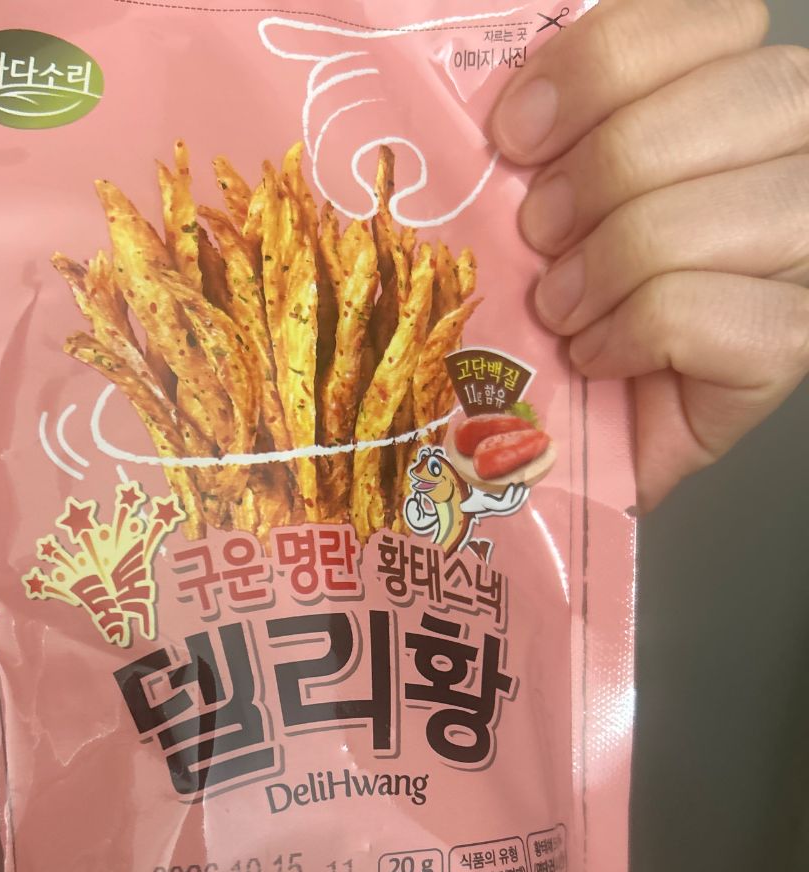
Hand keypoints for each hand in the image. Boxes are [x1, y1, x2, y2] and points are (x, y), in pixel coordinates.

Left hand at [491, 0, 808, 510]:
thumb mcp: (555, 191)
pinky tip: (598, 353)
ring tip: (562, 306)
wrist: (581, 428)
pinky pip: (695, 310)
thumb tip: (495, 98)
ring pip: (713, 212)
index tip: (514, 134)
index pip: (713, 20)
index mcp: (746, 95)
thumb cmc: (570, 301)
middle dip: (602, 168)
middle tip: (539, 233)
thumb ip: (555, 126)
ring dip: (608, 263)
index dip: (597, 67)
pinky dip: (626, 333)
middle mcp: (804, 155)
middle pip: (733, 99)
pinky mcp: (792, 340)